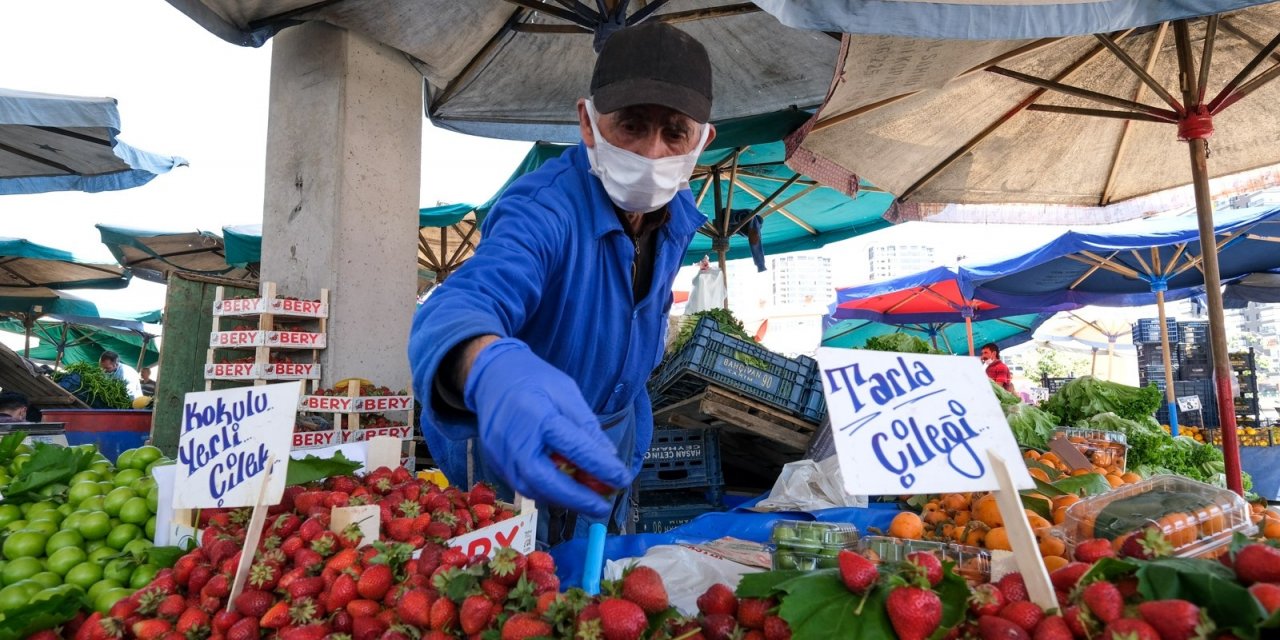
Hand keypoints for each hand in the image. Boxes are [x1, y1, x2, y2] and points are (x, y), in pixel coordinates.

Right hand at [464, 338, 629, 517]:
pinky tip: (564, 491)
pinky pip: (521, 485)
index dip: (600, 467)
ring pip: (531, 489)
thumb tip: (608, 457)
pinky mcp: (494, 462)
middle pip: (544, 480)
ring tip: (587, 501)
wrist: (492, 376)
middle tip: (602, 506)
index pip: (573, 447)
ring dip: (562, 500)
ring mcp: (500, 453)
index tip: (621, 479)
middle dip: (576, 498)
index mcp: (537, 414)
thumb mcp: (566, 391)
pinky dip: (546, 492)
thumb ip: (586, 425)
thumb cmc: (533, 379)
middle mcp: (514, 438)